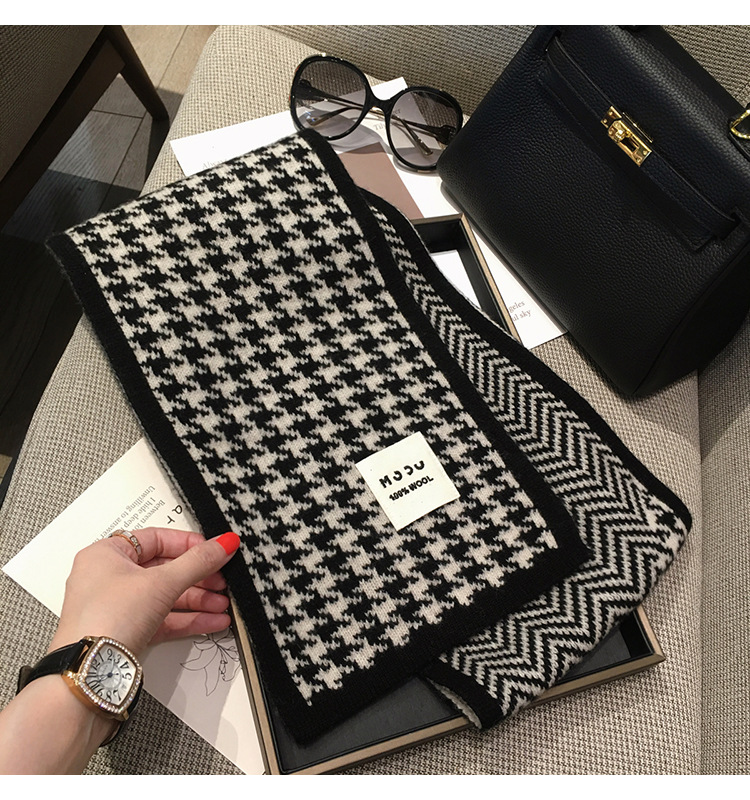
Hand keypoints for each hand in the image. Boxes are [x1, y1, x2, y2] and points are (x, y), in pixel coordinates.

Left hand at [48, 528, 240, 657]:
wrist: (92, 671)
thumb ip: (198, 561)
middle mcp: (108, 578)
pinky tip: (212, 620)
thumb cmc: (107, 619)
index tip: (212, 549)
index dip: (188, 544)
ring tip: (222, 604)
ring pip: (166, 596)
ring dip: (198, 600)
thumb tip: (223, 543)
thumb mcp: (162, 582)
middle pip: (164, 570)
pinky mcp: (127, 632)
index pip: (155, 539)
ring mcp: (117, 607)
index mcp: (106, 554)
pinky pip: (163, 619)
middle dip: (198, 577)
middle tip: (221, 579)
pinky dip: (188, 619)